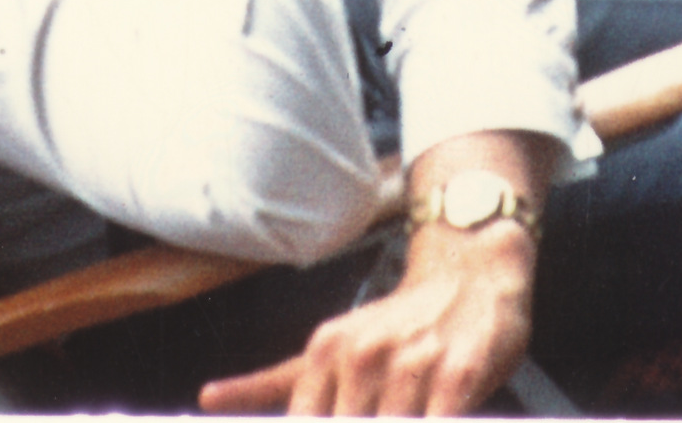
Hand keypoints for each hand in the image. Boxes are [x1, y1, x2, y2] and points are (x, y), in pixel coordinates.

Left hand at [199, 224, 535, 415]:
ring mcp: (411, 368)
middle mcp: (362, 358)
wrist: (471, 273)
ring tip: (400, 413)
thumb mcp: (332, 343)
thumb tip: (209, 399)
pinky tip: (427, 422)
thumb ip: (273, 383)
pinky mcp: (456, 380)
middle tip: (370, 418)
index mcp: (324, 352)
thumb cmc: (398, 321)